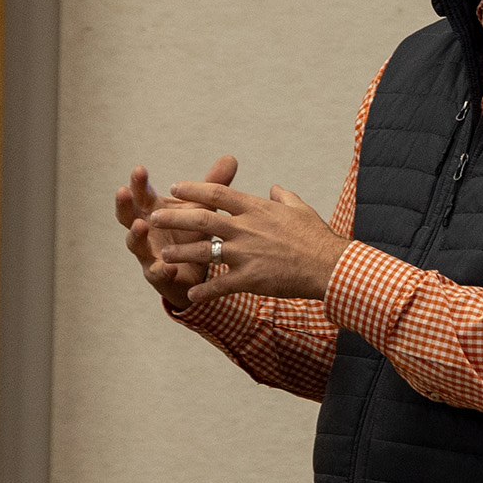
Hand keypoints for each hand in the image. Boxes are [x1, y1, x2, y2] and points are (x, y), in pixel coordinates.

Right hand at [116, 155, 236, 311]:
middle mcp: (146, 231)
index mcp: (154, 212)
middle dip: (125, 204)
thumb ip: (212, 186)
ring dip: (135, 235)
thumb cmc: (194, 233)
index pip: (142, 194)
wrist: (200, 270)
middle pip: (129, 215)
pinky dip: (161, 269)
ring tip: (140, 225)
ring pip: (136, 244)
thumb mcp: (203, 208)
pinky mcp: (159, 275)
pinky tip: (168, 266)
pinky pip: (157, 273)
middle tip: (123, 191)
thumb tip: (230, 157)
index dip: (139, 183)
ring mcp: (149, 253)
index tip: (139, 168)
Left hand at [149, 173, 349, 307]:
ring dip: (180, 253)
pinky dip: (203, 291)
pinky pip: (219, 286)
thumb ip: (283, 197)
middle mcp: (246, 229)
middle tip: (153, 217)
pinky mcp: (249, 278)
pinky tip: (191, 295)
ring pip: (203, 251)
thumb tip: (274, 188)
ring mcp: (245, 254)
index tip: (175, 187)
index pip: (218, 194)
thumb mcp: (300, 209)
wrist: (328, 265)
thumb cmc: (316, 236)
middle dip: (174, 218)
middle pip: (201, 219)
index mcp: (257, 209)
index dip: (193, 190)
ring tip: (163, 255)